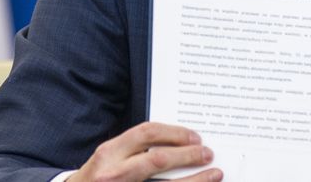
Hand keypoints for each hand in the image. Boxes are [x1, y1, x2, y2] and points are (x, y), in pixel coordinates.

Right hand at [70, 121, 219, 181]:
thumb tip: (176, 142)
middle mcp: (114, 172)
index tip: (194, 136)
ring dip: (195, 181)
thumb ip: (135, 149)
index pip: (146, 133)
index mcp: (109, 153)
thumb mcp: (109, 157)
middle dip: (188, 155)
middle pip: (159, 159)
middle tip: (207, 153)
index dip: (174, 133)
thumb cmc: (97, 178)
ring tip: (214, 174)